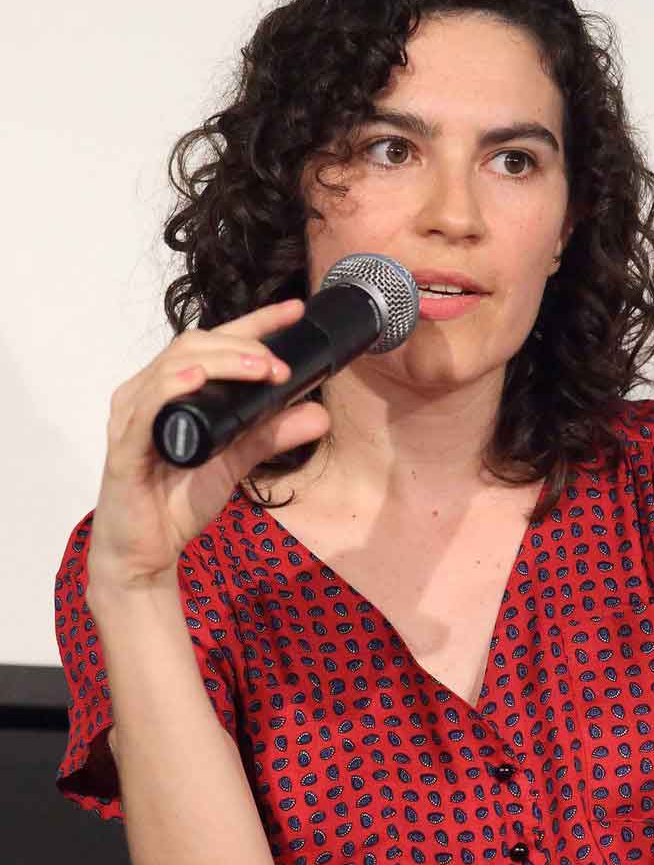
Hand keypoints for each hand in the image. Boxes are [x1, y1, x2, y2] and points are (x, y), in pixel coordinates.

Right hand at [88, 298, 331, 597]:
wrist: (145, 552)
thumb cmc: (175, 502)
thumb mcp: (236, 462)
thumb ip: (271, 435)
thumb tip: (318, 414)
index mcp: (172, 390)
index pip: (213, 342)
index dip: (254, 323)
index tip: (293, 312)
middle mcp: (148, 394)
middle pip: (194, 345)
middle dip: (243, 346)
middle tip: (282, 365)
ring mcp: (132, 417)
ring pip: (173, 366)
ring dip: (221, 362)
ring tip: (260, 369)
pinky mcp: (124, 448)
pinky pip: (146, 408)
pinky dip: (171, 388)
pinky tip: (196, 380)